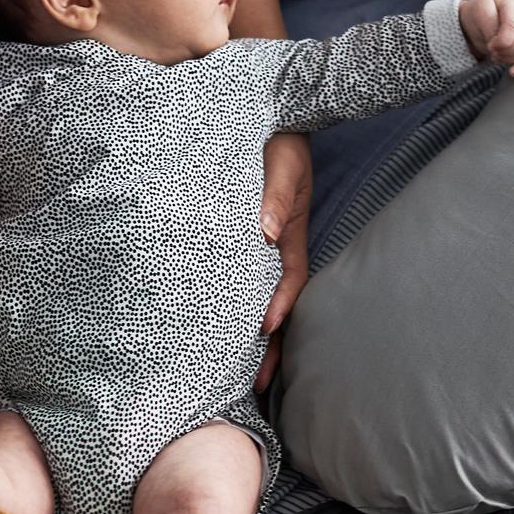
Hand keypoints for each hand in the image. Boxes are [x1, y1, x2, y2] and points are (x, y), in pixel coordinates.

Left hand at [255, 131, 311, 391]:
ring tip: (243, 378)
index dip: (280, 305)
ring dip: (255, 339)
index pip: (289, 278)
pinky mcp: (249, 247)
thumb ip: (275, 194)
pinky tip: (223, 335)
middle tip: (257, 385)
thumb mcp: (283, 164)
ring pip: (263, 302)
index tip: (264, 328)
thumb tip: (267, 231)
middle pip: (279, 306)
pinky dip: (241, 313)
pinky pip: (247, 286)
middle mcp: (279, 250)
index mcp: (290, 235)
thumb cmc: (280, 144)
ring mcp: (266, 252)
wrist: (273, 128)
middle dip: (271, 346)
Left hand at [458, 0, 513, 76]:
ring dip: (513, 58)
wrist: (480, 20)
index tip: (490, 47)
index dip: (502, 41)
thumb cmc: (480, 15)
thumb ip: (490, 27)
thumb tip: (499, 45)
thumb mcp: (480, 15)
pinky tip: (512, 72)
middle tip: (493, 53)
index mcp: (513, 3)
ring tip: (496, 57)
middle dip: (508, 51)